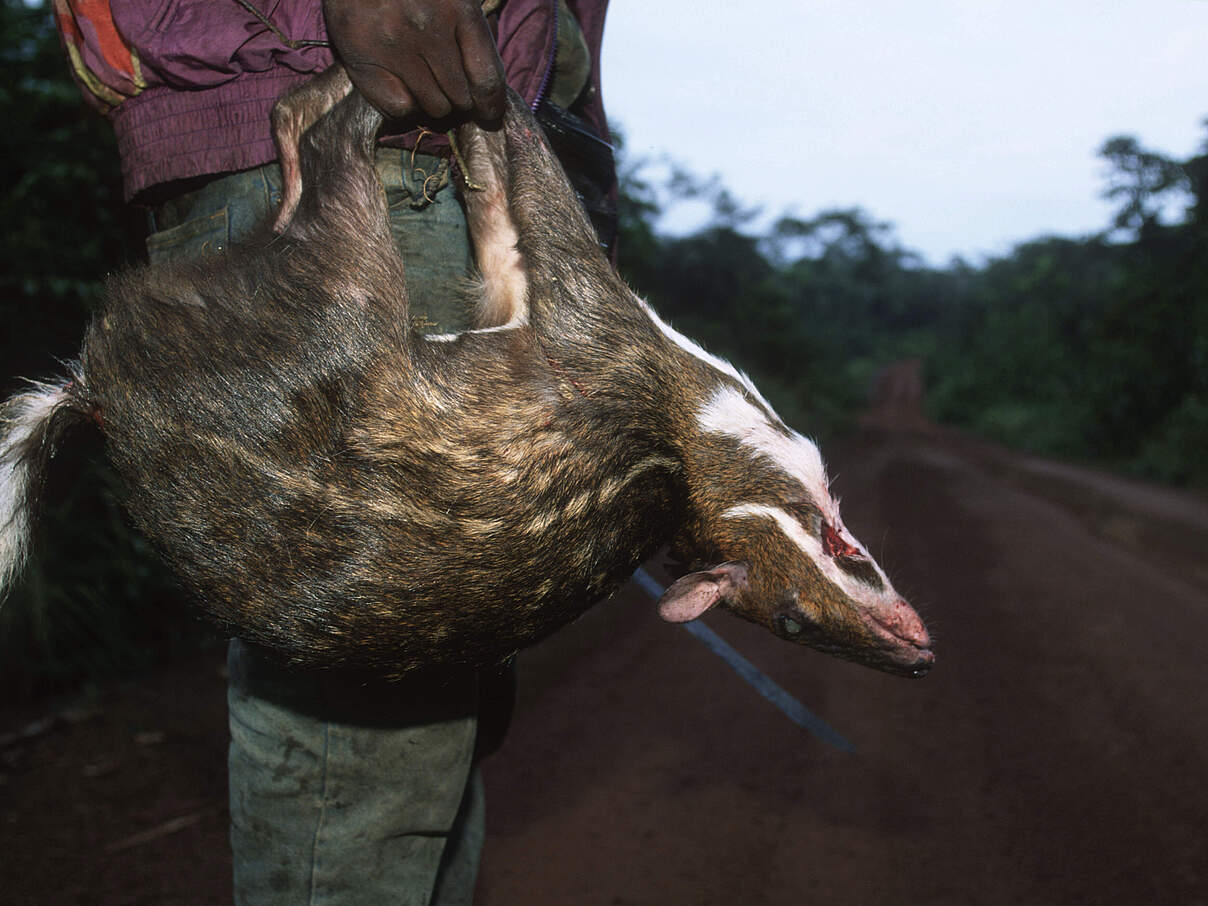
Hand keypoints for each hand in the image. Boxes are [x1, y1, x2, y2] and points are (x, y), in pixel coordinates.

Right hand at [322, 0, 504, 121]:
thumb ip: (471, 30)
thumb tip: (489, 89)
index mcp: (458, 6)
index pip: (487, 78)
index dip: (491, 104)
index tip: (489, 111)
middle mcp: (428, 27)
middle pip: (461, 98)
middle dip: (459, 98)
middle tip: (447, 85)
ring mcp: (394, 46)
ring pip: (433, 107)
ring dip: (432, 101)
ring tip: (420, 77)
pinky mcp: (364, 60)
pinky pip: (400, 109)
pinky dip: (404, 104)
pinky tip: (399, 82)